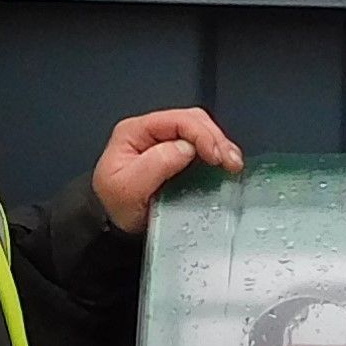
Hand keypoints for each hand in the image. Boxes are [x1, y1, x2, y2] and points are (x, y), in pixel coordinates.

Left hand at [93, 107, 245, 233]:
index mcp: (134, 131)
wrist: (112, 225)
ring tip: (233, 164)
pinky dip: (216, 154)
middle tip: (231, 162)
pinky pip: (200, 146)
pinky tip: (225, 166)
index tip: (217, 157)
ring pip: (199, 131)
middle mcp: (150, 132)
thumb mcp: (127, 189)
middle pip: (192, 121)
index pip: (176, 120)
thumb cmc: (115, 207)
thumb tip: (186, 148)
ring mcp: (163, 142)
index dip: (202, 135)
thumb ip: (155, 165)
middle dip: (215, 138)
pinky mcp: (175, 156)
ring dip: (219, 145)